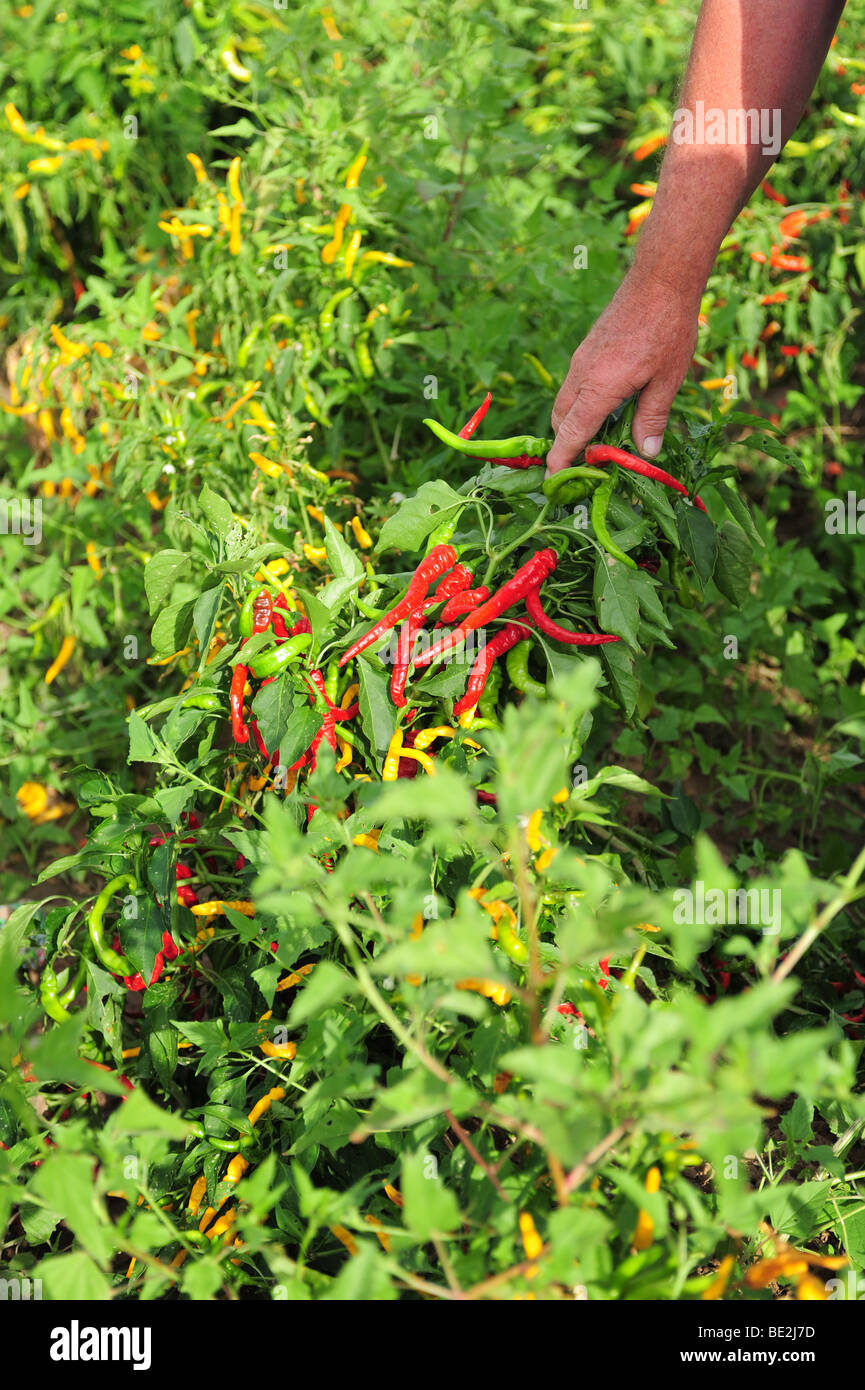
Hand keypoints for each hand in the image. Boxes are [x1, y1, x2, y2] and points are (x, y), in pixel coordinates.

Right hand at [546, 268, 699, 473]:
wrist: (660, 279)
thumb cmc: (668, 328)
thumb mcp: (667, 380)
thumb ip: (652, 418)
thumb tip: (646, 453)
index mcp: (599, 387)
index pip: (572, 432)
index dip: (561, 459)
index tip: (553, 480)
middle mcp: (582, 374)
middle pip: (561, 419)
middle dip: (567, 444)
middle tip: (588, 463)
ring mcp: (581, 359)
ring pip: (566, 402)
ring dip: (575, 423)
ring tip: (601, 438)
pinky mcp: (587, 349)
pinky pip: (574, 385)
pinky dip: (582, 404)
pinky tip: (608, 406)